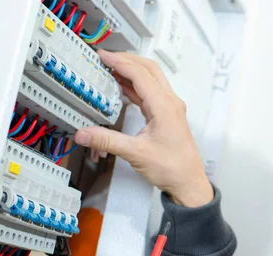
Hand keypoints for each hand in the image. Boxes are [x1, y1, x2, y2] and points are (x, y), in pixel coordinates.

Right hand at [74, 50, 212, 206]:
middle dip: (127, 60)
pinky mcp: (168, 116)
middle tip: (106, 57)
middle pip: (149, 69)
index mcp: (165, 106)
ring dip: (132, 71)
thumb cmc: (172, 168)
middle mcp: (170, 103)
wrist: (189, 182)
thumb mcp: (136, 153)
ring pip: (151, 79)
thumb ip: (107, 141)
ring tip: (110, 69)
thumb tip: (83, 133)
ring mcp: (170, 109)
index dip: (120, 62)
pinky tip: (122, 87)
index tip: (103, 55)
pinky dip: (136, 86)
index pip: (140, 74)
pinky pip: (151, 93)